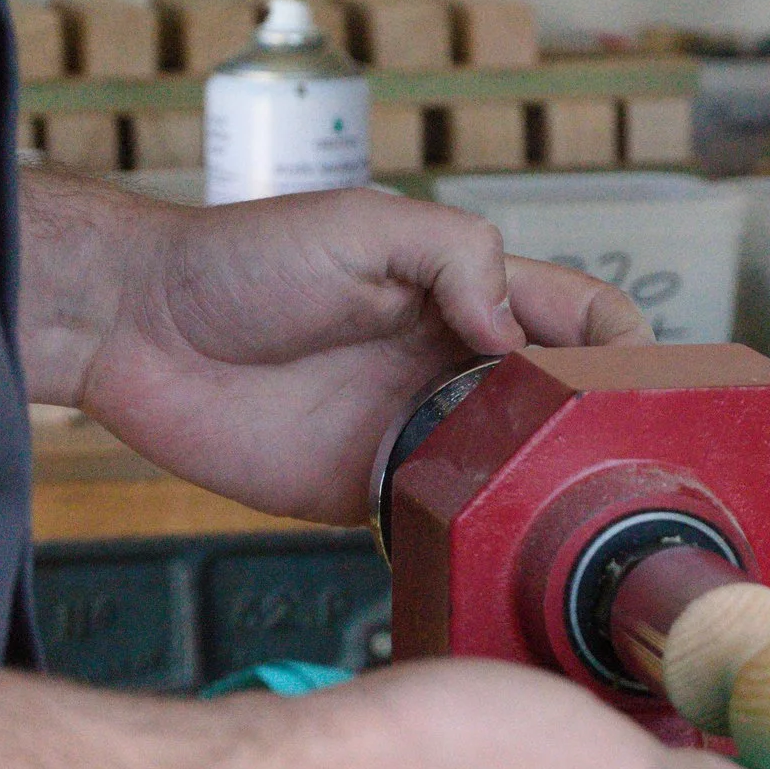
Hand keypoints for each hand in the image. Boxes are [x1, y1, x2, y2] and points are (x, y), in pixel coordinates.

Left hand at [21, 173, 651, 521]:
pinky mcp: (372, 494)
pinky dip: (478, 535)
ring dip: (548, 489)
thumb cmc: (239, 259)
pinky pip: (447, 521)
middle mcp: (458, 368)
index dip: (623, 348)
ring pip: (518, 470)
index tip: (632, 383)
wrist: (137, 331)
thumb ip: (457, 255)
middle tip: (617, 464)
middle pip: (566, 406)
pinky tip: (500, 544)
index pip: (582, 320)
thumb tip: (514, 329)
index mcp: (469, 296)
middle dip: (603, 432)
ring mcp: (420, 434)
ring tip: (569, 510)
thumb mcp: (363, 224)